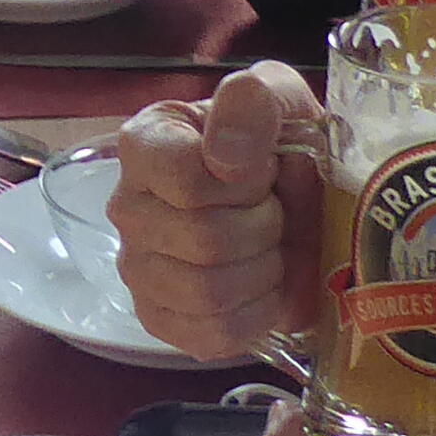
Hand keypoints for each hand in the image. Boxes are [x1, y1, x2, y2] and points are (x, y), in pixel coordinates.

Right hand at [108, 62, 325, 359]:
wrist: (308, 205)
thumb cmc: (284, 147)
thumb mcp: (282, 101)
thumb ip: (253, 103)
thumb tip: (225, 156)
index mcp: (146, 143)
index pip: (185, 180)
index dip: (244, 183)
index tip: (265, 172)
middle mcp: (127, 206)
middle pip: (203, 240)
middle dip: (263, 228)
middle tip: (276, 212)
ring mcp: (137, 268)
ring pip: (208, 291)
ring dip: (262, 272)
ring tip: (271, 248)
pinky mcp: (159, 318)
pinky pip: (208, 335)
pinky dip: (254, 315)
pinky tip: (261, 287)